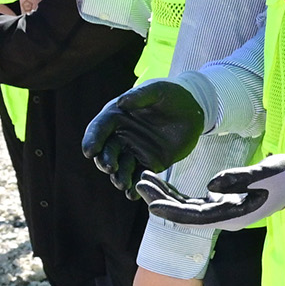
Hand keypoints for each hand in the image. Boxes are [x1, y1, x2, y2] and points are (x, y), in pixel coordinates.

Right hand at [84, 81, 209, 196]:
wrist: (194, 109)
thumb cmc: (172, 95)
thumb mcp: (157, 91)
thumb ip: (140, 95)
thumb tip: (122, 102)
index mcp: (116, 116)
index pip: (99, 129)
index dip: (93, 140)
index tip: (89, 151)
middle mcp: (121, 136)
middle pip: (107, 151)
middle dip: (105, 161)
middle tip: (110, 168)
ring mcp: (134, 151)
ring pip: (121, 167)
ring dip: (119, 176)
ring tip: (123, 184)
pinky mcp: (149, 162)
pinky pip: (139, 175)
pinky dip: (135, 186)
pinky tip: (133, 194)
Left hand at [139, 154, 284, 229]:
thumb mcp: (266, 174)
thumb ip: (239, 178)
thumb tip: (211, 184)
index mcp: (234, 215)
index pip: (196, 217)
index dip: (173, 211)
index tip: (151, 204)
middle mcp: (225, 217)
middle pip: (187, 213)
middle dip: (162, 200)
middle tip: (140, 184)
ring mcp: (224, 210)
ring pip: (188, 208)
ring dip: (167, 196)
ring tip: (145, 181)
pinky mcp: (225, 202)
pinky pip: (196, 202)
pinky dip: (179, 194)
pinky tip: (165, 185)